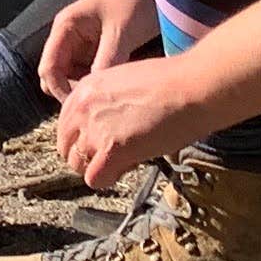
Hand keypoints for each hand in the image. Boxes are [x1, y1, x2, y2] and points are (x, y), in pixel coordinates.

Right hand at [35, 0, 157, 101]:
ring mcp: (82, 44)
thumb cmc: (136, 1)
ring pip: (73, 78)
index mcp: (65, 27)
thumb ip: (104, 64)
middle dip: (71, 92)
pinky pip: (89, 74)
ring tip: (111, 96)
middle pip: (56, 76)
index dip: (61, 91)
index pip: (48, 68)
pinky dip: (98, 84)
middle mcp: (68, 37)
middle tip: (98, 106)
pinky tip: (117, 88)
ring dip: (86, 89)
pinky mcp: (97, 50)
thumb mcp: (120, 34)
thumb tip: (93, 97)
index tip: (84, 108)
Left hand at [51, 57, 210, 188]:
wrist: (193, 86)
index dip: (82, 137)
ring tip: (124, 160)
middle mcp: (83, 108)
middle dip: (86, 155)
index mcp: (85, 88)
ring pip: (77, 165)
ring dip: (98, 167)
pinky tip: (127, 168)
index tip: (99, 143)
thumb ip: (107, 103)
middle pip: (66, 146)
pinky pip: (95, 179)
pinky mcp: (112, 150)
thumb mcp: (125, 82)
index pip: (66, 124)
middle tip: (111, 157)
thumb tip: (107, 125)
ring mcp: (95, 130)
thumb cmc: (173, 83)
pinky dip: (108, 179)